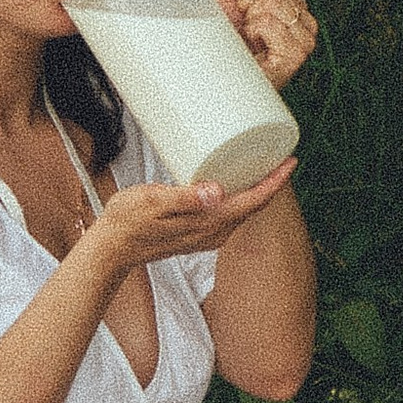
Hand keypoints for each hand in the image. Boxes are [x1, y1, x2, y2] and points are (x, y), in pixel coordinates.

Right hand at [84, 162, 297, 282]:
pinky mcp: (197, 234)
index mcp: (209, 223)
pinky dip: (240, 197)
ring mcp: (206, 236)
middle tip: (280, 154)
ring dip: (256, 189)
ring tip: (262, 164)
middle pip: (254, 206)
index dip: (276, 181)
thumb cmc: (128, 222)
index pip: (254, 201)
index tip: (291, 160)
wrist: (111, 248)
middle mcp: (214, 233)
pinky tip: (233, 183)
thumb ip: (185, 198)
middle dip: (271, 181)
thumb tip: (216, 192)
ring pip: (243, 211)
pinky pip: (229, 214)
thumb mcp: (153, 202)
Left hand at [204, 0, 317, 86]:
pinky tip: (255, 49)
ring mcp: (305, 37)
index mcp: (293, 5)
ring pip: (269, 2)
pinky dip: (253, 33)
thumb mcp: (225, 9)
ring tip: (251, 41)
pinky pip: (268, 21)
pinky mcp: (298, 53)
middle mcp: (305, 19)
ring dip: (249, 21)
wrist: (226, 86)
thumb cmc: (230, 51)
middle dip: (246, 5)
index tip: (243, 12)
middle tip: (245, 30)